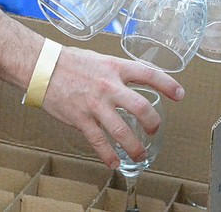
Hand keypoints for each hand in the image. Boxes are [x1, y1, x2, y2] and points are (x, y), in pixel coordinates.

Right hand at [42, 45, 183, 167]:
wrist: (41, 66)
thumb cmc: (68, 61)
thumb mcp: (99, 58)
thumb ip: (117, 70)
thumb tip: (135, 77)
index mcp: (114, 67)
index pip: (149, 74)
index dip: (168, 85)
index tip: (179, 94)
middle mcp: (108, 86)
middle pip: (142, 108)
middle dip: (153, 124)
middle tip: (154, 130)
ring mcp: (94, 104)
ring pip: (122, 131)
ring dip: (135, 147)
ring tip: (139, 154)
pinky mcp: (80, 118)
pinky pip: (98, 141)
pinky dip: (108, 155)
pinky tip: (114, 162)